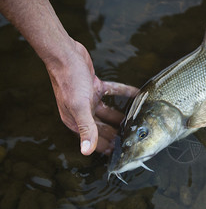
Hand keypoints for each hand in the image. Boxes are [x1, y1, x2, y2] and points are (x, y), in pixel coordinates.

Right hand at [46, 40, 137, 154]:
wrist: (65, 54)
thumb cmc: (69, 80)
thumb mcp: (79, 107)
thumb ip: (86, 129)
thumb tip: (86, 152)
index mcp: (75, 121)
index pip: (94, 140)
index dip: (107, 147)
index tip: (123, 154)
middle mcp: (82, 112)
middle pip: (102, 128)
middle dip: (116, 134)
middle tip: (134, 139)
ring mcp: (89, 98)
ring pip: (108, 112)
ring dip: (121, 116)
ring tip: (137, 122)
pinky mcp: (95, 86)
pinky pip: (113, 92)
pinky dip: (125, 93)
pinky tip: (138, 95)